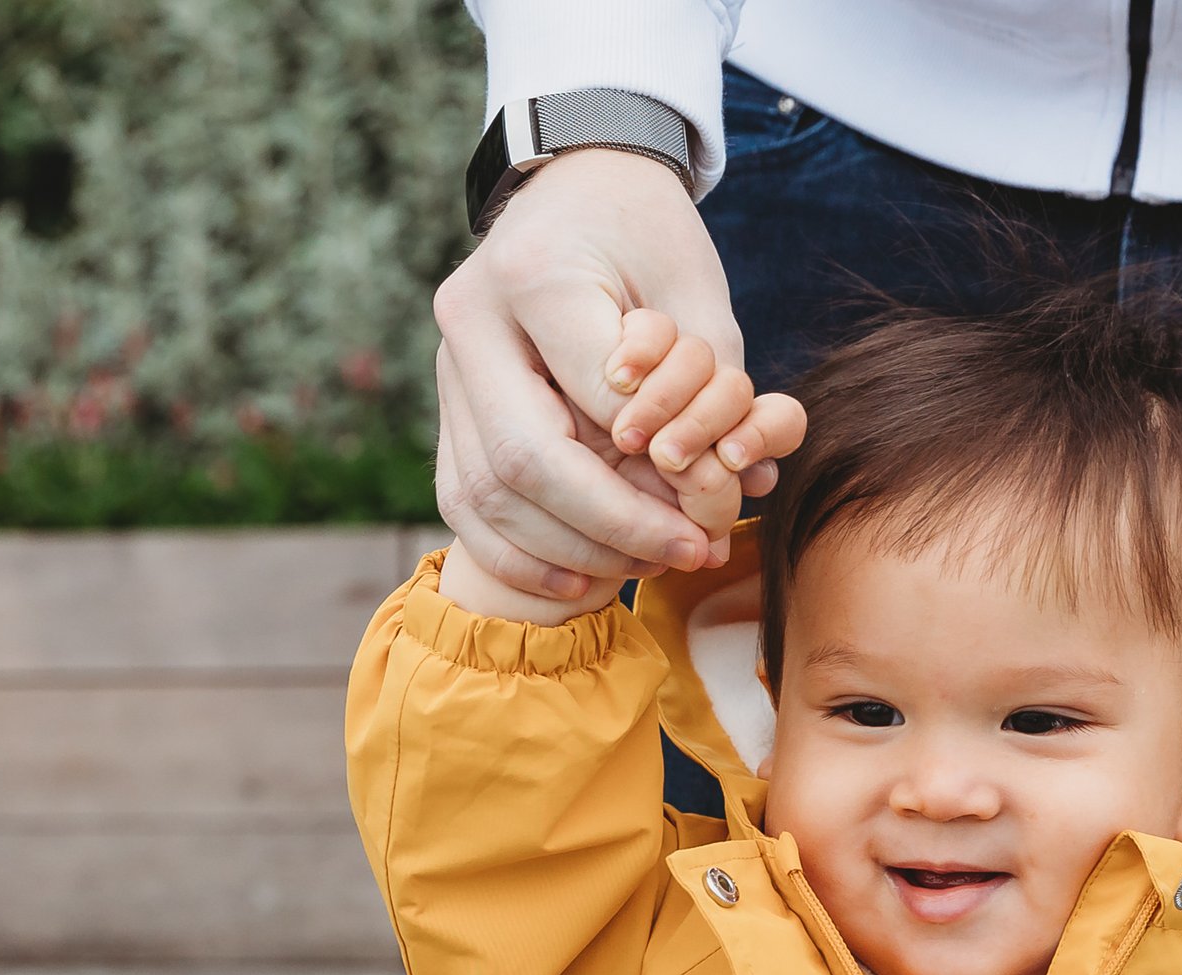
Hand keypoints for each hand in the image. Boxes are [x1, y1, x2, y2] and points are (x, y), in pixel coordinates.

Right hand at [430, 149, 798, 607]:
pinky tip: (580, 580)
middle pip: (524, 461)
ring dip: (570, 551)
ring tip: (648, 566)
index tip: (714, 515)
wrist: (577, 187)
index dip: (658, 473)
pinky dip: (518, 553)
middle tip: (686, 553)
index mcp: (533, 277)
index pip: (598, 403)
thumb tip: (736, 487)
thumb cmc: (649, 238)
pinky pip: (462, 500)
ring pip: (487, 493)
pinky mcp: (445, 404)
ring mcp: (445, 365)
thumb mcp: (698, 292)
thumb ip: (714, 387)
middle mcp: (470, 320)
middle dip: (611, 526)